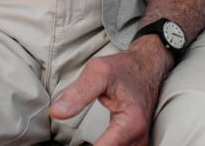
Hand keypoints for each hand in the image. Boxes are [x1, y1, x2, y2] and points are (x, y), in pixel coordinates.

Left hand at [49, 42, 166, 145]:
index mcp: (131, 123)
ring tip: (79, 142)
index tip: (65, 144)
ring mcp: (139, 144)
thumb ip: (79, 92)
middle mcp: (139, 139)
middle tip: (68, 142)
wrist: (147, 67)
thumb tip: (57, 112)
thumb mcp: (99, 71)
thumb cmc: (124, 68)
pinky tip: (93, 143)